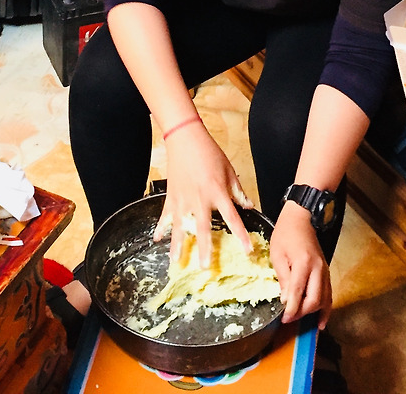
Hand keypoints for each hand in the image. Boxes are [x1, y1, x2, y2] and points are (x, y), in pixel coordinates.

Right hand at [154, 122, 253, 268]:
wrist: (185, 138)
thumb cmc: (209, 152)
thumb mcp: (229, 170)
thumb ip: (238, 191)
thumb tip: (248, 206)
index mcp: (217, 192)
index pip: (232, 218)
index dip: (241, 235)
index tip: (247, 251)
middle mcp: (199, 199)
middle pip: (202, 229)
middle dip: (204, 249)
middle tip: (204, 267)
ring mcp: (182, 199)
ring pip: (180, 226)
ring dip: (178, 245)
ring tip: (176, 261)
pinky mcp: (171, 196)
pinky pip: (165, 215)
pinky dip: (160, 227)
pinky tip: (156, 239)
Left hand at [270, 201, 331, 327]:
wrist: (301, 218)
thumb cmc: (285, 234)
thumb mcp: (277, 254)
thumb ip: (283, 278)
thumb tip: (285, 300)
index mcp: (303, 263)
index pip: (298, 293)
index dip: (292, 309)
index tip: (284, 319)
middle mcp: (318, 269)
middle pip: (314, 300)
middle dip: (302, 313)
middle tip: (289, 320)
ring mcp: (325, 271)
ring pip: (324, 299)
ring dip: (314, 313)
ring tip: (302, 323)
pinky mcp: (327, 272)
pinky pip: (329, 294)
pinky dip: (326, 309)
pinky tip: (321, 321)